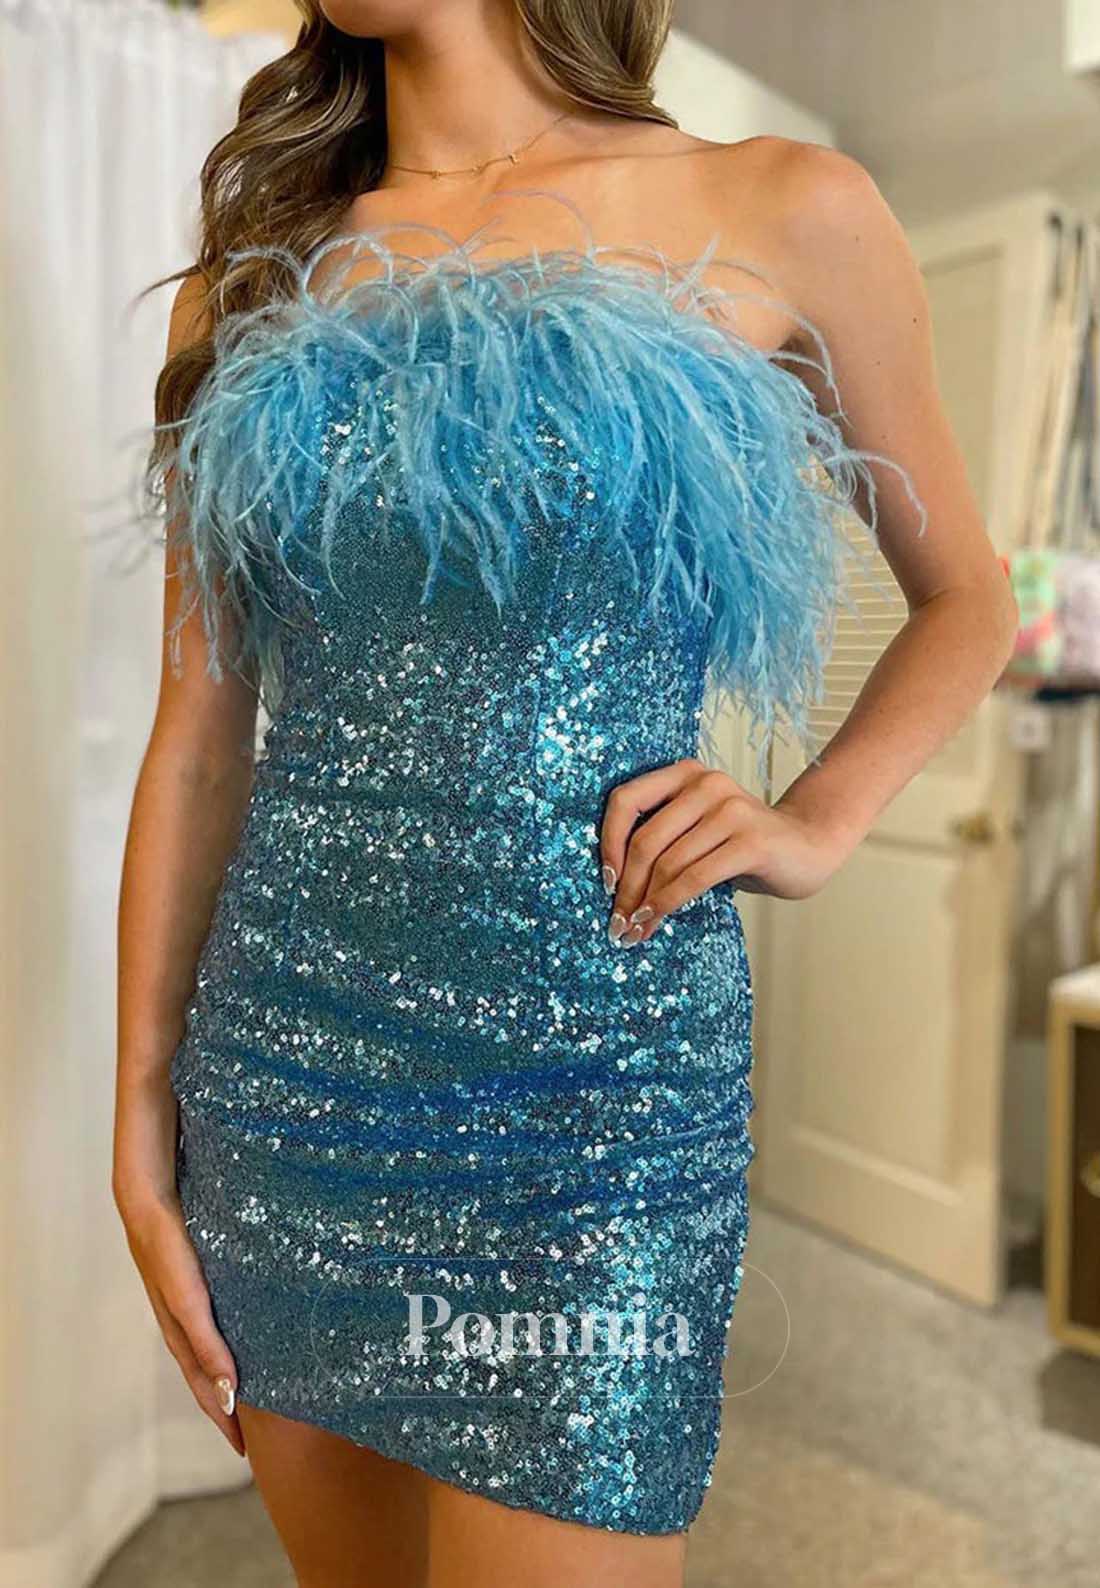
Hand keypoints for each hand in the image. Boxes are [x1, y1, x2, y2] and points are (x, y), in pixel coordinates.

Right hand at [115, 1180, 244, 1455]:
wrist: (148, 1201)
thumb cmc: (168, 1249)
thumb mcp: (189, 1300)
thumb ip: (206, 1343)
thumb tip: (228, 1391)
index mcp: (181, 1332)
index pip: (206, 1386)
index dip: (223, 1417)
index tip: (243, 1448)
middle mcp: (183, 1322)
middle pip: (206, 1375)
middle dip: (225, 1406)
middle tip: (250, 1435)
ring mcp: (186, 1301)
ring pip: (208, 1350)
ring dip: (226, 1376)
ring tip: (250, 1395)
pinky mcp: (194, 1280)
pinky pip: (210, 1322)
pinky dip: (224, 1342)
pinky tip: (242, 1338)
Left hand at [599, 757, 856, 945]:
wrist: (809, 846)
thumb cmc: (744, 843)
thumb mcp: (698, 827)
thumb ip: (663, 835)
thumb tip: (613, 881)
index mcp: (685, 774)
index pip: (626, 800)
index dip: (608, 843)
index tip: (606, 881)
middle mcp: (706, 784)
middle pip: (645, 840)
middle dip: (626, 887)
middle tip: (617, 921)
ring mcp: (730, 810)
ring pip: (667, 863)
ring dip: (645, 903)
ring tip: (635, 929)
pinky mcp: (749, 841)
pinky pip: (694, 878)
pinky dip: (669, 903)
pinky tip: (657, 919)